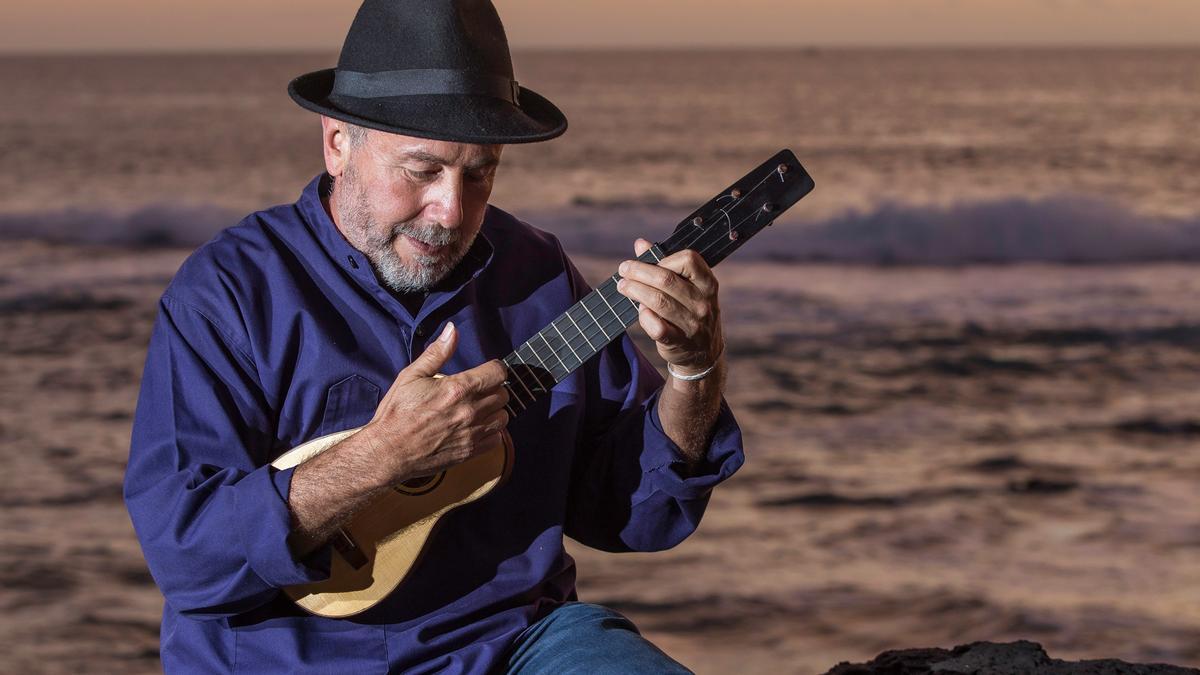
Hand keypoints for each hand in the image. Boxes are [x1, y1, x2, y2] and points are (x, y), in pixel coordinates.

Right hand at [363, 322, 509, 482]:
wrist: (388, 451)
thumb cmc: (397, 413)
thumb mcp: (411, 376)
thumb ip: (437, 353)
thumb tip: (453, 330)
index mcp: (458, 388)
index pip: (498, 372)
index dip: (494, 368)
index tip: (486, 371)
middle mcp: (470, 410)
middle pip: (503, 393)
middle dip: (493, 388)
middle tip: (477, 390)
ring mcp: (472, 433)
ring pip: (504, 416)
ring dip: (494, 410)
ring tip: (478, 409)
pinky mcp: (471, 451)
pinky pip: (497, 438)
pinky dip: (492, 432)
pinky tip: (477, 427)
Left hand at [616, 238, 723, 373]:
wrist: (703, 354)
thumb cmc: (690, 312)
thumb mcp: (688, 288)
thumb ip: (666, 265)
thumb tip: (640, 244)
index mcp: (707, 284)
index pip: (689, 259)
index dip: (664, 257)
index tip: (649, 261)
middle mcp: (703, 303)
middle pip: (666, 279)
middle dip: (640, 272)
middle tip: (624, 270)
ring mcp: (692, 324)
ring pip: (658, 301)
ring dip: (635, 290)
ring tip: (623, 286)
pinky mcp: (679, 342)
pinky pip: (656, 326)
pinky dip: (644, 316)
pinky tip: (639, 310)